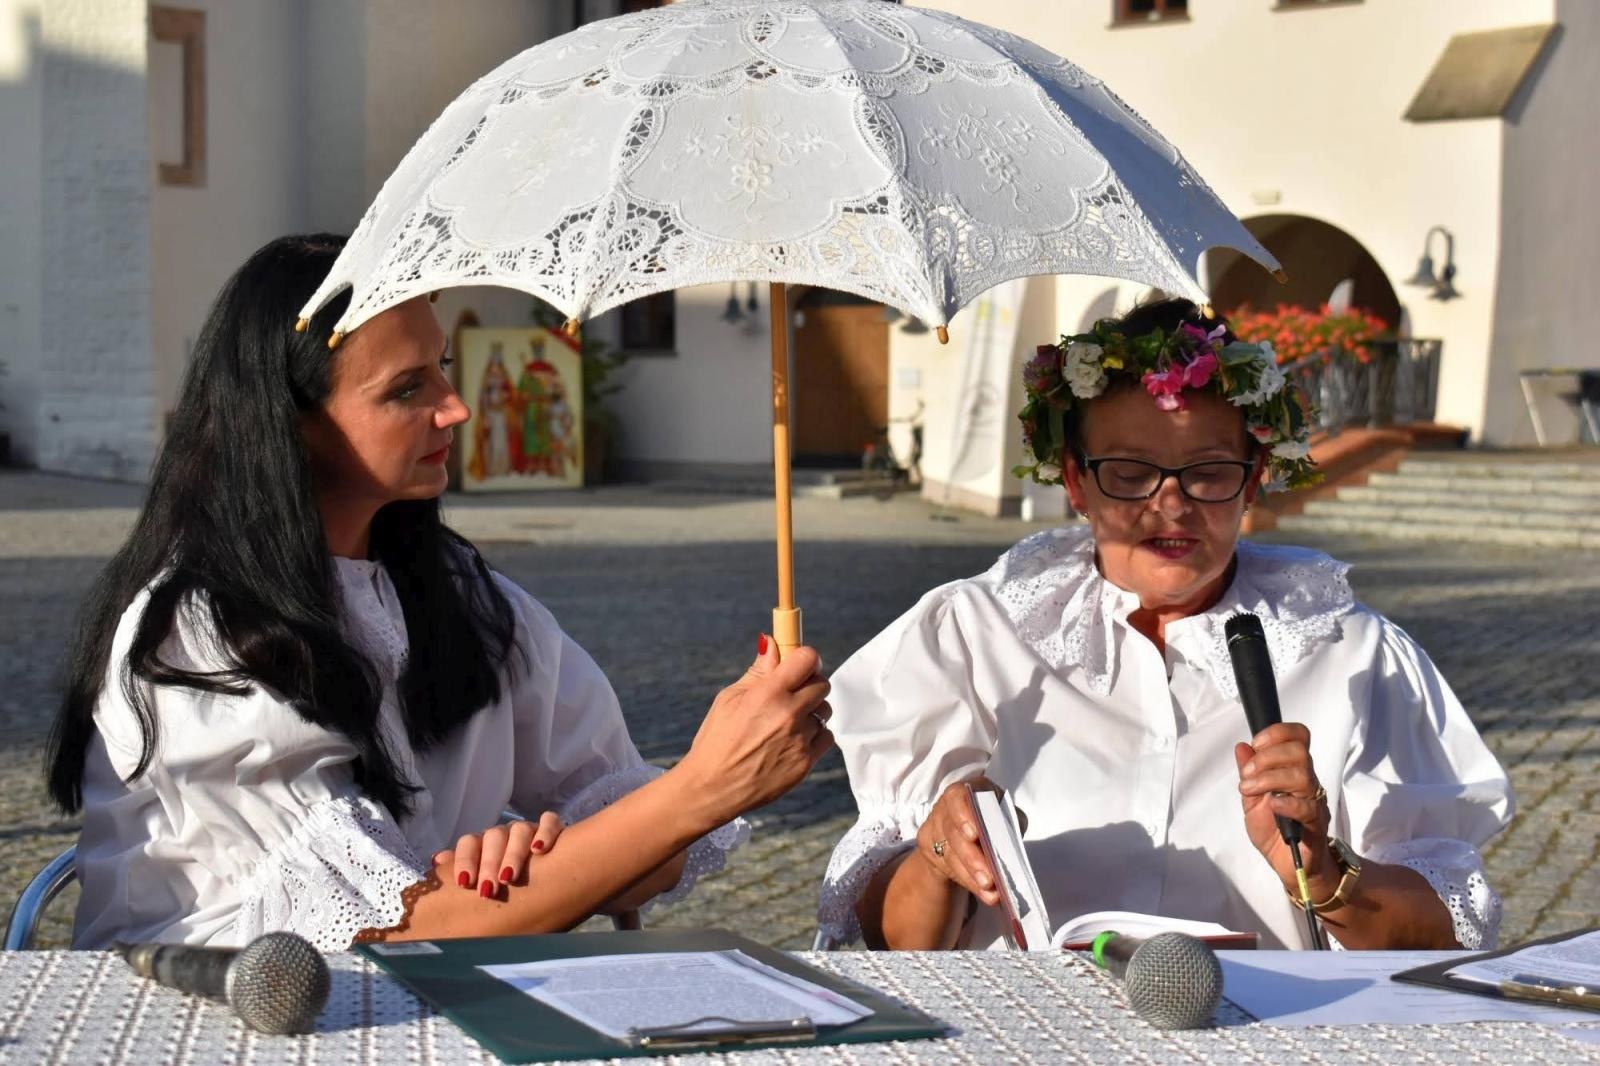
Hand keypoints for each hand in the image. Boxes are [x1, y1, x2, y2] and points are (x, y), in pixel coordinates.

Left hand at [436, 812, 564, 898]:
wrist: (545, 881)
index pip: (469, 842)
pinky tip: (540, 850)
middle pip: (493, 838)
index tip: (465, 883)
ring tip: (510, 877)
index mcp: (482, 845)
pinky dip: (545, 833)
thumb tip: (437, 861)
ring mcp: (527, 829)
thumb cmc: (503, 883)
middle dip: (489, 864)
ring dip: (513, 853)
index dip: (465, 860)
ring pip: (519, 831)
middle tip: (489, 890)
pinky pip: (549, 821)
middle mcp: (503, 834)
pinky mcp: (551, 827)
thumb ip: (459, 869)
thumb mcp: (480, 880)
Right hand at [676, 635, 832, 822]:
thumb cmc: (716, 739)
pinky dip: (814, 735)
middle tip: (792, 692)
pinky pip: (825, 737)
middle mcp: (789, 715)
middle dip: (809, 683)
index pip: (807, 659)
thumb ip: (757, 671)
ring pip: (824, 711)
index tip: (798, 663)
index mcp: (769, 694)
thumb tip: (772, 643)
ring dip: (811, 711)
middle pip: (822, 684)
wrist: (712, 788)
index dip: (805, 658)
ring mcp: (800, 740)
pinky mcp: (806, 763)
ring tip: (786, 722)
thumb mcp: (729, 699)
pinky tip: (792, 740)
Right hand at [913, 775, 1012, 908]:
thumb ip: (1009, 822)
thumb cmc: (994, 820)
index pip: (959, 797)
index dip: (964, 814)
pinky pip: (946, 866)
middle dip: (972, 857)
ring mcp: (934, 823)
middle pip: (954, 831)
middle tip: (989, 878)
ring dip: (971, 874)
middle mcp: (946, 804)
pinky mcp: (927, 844)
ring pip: (949, 852)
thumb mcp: (1006, 816)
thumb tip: (1009, 843)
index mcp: (968, 790)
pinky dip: (967, 881)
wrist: (969, 835)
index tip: (974, 835)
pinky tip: (983, 893)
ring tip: (990, 890)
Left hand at [1235, 723, 1333, 893]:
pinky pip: (1307, 808)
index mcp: (1293, 770)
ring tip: (1250, 790)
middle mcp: (1308, 782)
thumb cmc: (1273, 830)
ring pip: (1303, 775)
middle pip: (1299, 752)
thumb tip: (1242, 746)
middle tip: (1247, 775)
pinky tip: (1272, 806)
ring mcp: (1314, 802)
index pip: (1299, 737)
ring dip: (1270, 778)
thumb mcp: (1252, 800)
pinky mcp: (1316, 825)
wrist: (1289, 865)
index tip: (1255, 744)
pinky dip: (1287, 803)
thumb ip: (1248, 774)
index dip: (1277, 733)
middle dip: (1268, 757)